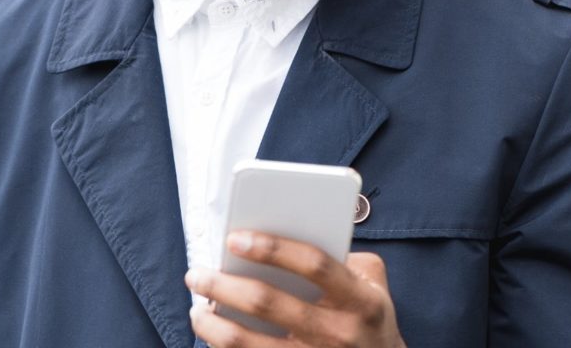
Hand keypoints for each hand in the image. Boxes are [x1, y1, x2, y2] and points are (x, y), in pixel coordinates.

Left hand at [185, 231, 405, 347]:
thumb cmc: (369, 319)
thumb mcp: (374, 283)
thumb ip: (343, 254)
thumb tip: (285, 233)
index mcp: (360, 300)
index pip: (313, 264)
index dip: (272, 248)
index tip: (234, 238)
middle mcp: (337, 333)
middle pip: (268, 303)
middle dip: (223, 285)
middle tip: (196, 274)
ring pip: (247, 343)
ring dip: (213, 324)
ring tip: (197, 310)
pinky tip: (213, 336)